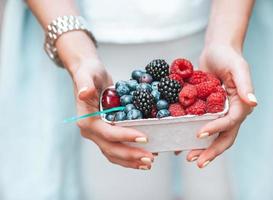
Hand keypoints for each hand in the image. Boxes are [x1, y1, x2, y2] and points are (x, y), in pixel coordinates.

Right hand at [58, 32, 154, 169]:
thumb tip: (85, 93)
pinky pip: (115, 148)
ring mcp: (97, 134)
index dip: (125, 136)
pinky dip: (128, 155)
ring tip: (148, 162)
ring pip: (113, 153)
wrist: (86, 73)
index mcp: (86, 120)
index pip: (107, 133)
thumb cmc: (88, 72)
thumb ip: (85, 84)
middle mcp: (90, 131)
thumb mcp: (87, 74)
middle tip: (150, 158)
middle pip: (111, 148)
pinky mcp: (104, 132)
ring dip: (130, 160)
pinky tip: (140, 158)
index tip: (144, 137)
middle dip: (131, 155)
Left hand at [186, 44, 256, 167]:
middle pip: (224, 137)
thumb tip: (253, 102)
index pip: (229, 123)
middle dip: (211, 151)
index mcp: (241, 106)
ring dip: (202, 149)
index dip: (215, 130)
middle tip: (196, 161)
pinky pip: (201, 126)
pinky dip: (192, 136)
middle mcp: (231, 113)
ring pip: (213, 137)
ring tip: (188, 157)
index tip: (199, 134)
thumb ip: (244, 84)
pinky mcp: (208, 111)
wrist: (216, 50)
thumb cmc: (228, 56)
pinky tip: (180, 144)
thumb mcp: (238, 67)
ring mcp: (219, 113)